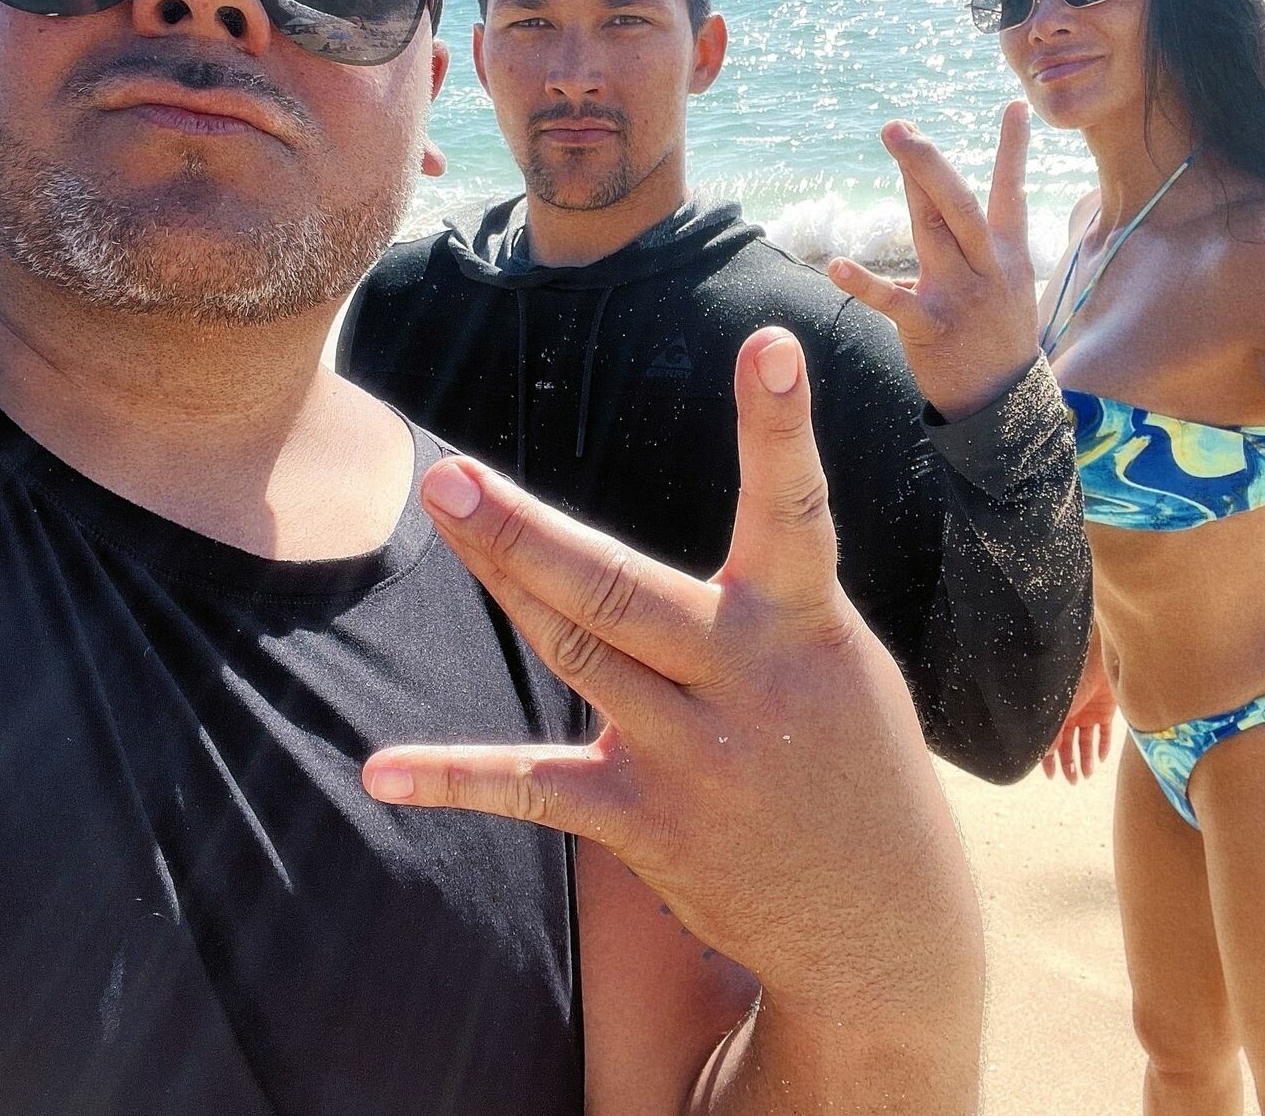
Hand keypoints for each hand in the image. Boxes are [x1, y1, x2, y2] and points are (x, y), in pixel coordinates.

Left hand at [362, 328, 982, 1031]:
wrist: (883, 920)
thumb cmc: (851, 757)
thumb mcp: (837, 660)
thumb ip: (755, 600)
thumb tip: (663, 545)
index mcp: (807, 624)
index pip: (795, 508)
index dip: (780, 427)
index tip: (768, 344)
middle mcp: (748, 681)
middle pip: (619, 589)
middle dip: (530, 533)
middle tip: (452, 475)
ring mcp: (694, 758)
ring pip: (574, 650)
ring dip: (501, 578)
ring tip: (442, 508)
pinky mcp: (650, 824)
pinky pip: (536, 789)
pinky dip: (454, 778)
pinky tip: (381, 770)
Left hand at [829, 102, 1040, 418]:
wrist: (1005, 404)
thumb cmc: (997, 338)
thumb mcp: (1008, 287)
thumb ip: (979, 249)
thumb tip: (945, 217)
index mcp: (1006, 255)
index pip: (1011, 193)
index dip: (1014, 150)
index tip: (1017, 106)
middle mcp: (987, 266)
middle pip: (959, 202)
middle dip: (931, 161)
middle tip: (900, 127)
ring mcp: (961, 295)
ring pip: (936, 230)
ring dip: (914, 184)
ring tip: (895, 143)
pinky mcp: (932, 327)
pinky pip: (894, 301)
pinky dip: (865, 284)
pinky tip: (836, 265)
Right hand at [1040, 643, 1114, 783]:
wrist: (1097, 659)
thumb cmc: (1071, 679)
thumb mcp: (1058, 707)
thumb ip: (1051, 729)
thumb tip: (1044, 752)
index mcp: (1055, 713)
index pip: (1050, 741)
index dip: (1049, 760)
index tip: (1051, 777)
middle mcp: (1071, 714)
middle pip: (1069, 744)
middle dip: (1069, 764)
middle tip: (1072, 782)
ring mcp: (1088, 712)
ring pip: (1086, 742)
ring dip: (1086, 759)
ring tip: (1086, 775)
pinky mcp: (1106, 711)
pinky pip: (1105, 733)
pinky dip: (1103, 746)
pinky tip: (1101, 760)